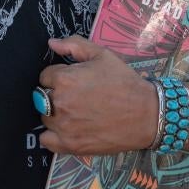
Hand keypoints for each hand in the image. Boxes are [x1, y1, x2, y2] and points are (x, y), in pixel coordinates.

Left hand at [37, 36, 157, 155]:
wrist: (146, 114)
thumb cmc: (125, 82)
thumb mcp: (103, 55)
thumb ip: (74, 45)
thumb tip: (52, 43)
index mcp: (65, 79)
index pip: (45, 76)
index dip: (59, 77)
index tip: (74, 81)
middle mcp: (60, 103)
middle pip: (42, 97)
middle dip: (55, 94)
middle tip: (77, 96)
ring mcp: (63, 126)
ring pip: (44, 117)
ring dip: (54, 114)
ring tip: (76, 113)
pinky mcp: (70, 145)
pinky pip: (46, 140)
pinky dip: (52, 135)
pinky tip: (67, 129)